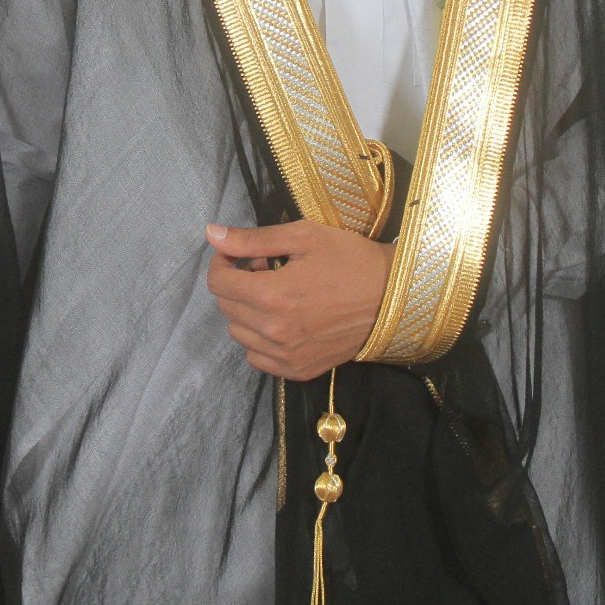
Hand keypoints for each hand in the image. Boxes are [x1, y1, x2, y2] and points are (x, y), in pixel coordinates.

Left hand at [204, 220, 392, 379]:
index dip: (224, 262)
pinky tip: (284, 321)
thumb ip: (253, 238)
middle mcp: (274, 332)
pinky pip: (258, 358)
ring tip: (278, 295)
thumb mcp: (303, 236)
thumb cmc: (350, 260)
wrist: (393, 297)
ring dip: (248, 312)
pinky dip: (261, 340)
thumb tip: (211, 233)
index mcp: (272, 296)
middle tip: (267, 268)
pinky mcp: (299, 370)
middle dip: (238, 284)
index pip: (218, 283)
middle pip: (226, 308)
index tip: (243, 254)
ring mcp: (286, 356)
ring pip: (239, 334)